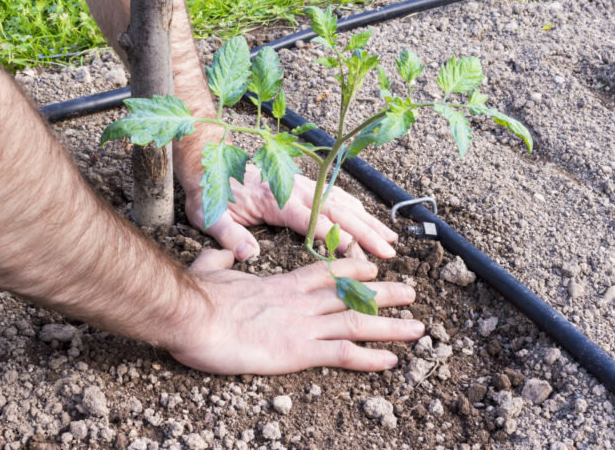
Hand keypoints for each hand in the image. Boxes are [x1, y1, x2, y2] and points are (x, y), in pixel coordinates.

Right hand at [169, 251, 423, 374]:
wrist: (195, 316)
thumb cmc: (200, 295)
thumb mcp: (212, 267)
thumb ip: (223, 258)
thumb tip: (225, 252)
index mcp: (283, 283)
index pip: (326, 272)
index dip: (353, 270)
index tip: (374, 270)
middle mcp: (302, 301)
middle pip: (352, 294)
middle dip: (385, 294)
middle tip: (411, 293)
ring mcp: (304, 325)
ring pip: (357, 322)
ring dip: (391, 326)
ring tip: (418, 328)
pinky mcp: (300, 350)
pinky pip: (343, 353)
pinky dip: (369, 358)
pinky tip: (391, 362)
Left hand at [185, 164, 397, 261]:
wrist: (208, 158)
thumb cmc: (210, 190)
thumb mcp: (211, 216)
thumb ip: (230, 236)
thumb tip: (249, 255)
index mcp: (277, 200)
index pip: (314, 221)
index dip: (337, 238)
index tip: (359, 254)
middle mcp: (296, 189)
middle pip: (338, 212)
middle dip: (366, 231)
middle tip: (390, 250)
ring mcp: (302, 185)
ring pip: (342, 203)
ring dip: (367, 220)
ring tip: (390, 237)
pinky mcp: (302, 184)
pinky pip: (335, 196)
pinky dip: (356, 208)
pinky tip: (368, 219)